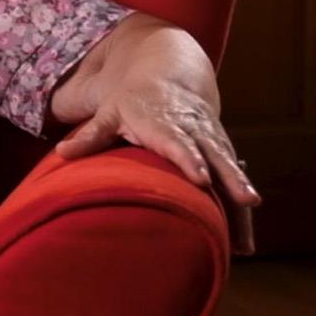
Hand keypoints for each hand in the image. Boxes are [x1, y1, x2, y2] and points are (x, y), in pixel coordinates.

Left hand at [53, 80, 261, 255]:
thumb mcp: (109, 112)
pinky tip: (245, 243)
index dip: (190, 159)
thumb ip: (90, 135)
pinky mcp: (219, 151)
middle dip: (230, 178)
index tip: (200, 178)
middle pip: (214, 156)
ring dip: (241, 193)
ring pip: (230, 168)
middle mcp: (192, 130)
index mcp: (163, 122)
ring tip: (254, 218)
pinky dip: (239, 209)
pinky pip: (232, 180)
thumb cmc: (133, 99)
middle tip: (246, 200)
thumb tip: (62, 152)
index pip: (178, 141)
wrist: (169, 72)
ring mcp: (210, 139)